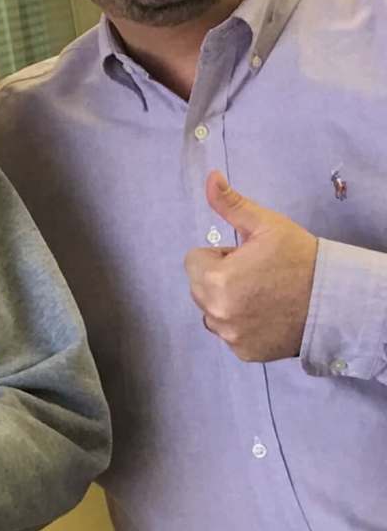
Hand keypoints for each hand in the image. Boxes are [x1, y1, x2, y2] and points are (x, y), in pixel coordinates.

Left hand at [183, 171, 317, 360]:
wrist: (335, 300)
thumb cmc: (299, 258)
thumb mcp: (266, 226)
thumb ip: (231, 204)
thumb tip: (209, 177)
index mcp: (215, 280)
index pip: (194, 260)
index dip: (220, 256)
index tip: (247, 258)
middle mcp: (216, 312)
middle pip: (199, 287)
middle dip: (220, 278)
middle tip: (257, 275)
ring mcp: (230, 336)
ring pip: (212, 311)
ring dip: (227, 302)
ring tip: (263, 295)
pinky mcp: (244, 352)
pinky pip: (229, 333)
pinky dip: (242, 325)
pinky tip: (267, 316)